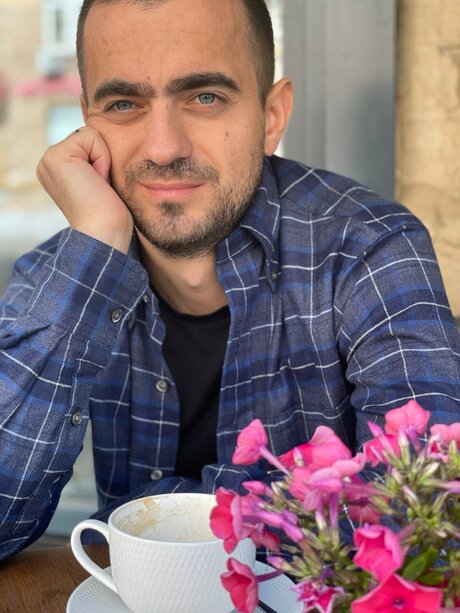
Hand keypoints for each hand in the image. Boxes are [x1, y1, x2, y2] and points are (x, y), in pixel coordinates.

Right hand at [36, 126, 132, 252]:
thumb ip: (93, 162)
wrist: (104, 233)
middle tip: (99, 188)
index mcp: (56, 170)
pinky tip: (97, 181)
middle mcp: (47, 163)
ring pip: (91, 135)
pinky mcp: (57, 156)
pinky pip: (92, 136)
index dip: (103, 162)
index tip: (99, 189)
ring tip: (97, 186)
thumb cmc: (109, 216)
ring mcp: (49, 159)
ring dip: (103, 161)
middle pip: (89, 137)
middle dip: (102, 160)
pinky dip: (102, 159)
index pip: (88, 144)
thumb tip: (104, 143)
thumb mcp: (99, 182)